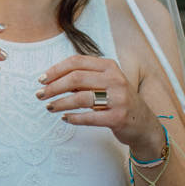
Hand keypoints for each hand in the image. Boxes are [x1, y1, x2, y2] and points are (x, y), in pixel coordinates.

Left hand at [37, 54, 161, 157]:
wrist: (143, 123)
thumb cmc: (118, 101)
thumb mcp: (105, 83)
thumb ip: (84, 79)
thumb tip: (52, 80)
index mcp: (109, 66)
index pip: (77, 62)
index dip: (56, 70)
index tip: (42, 79)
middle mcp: (115, 80)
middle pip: (76, 78)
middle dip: (54, 87)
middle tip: (40, 94)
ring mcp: (118, 99)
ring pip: (80, 97)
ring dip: (60, 103)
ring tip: (49, 107)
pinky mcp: (118, 117)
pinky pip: (89, 117)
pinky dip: (74, 118)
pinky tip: (65, 118)